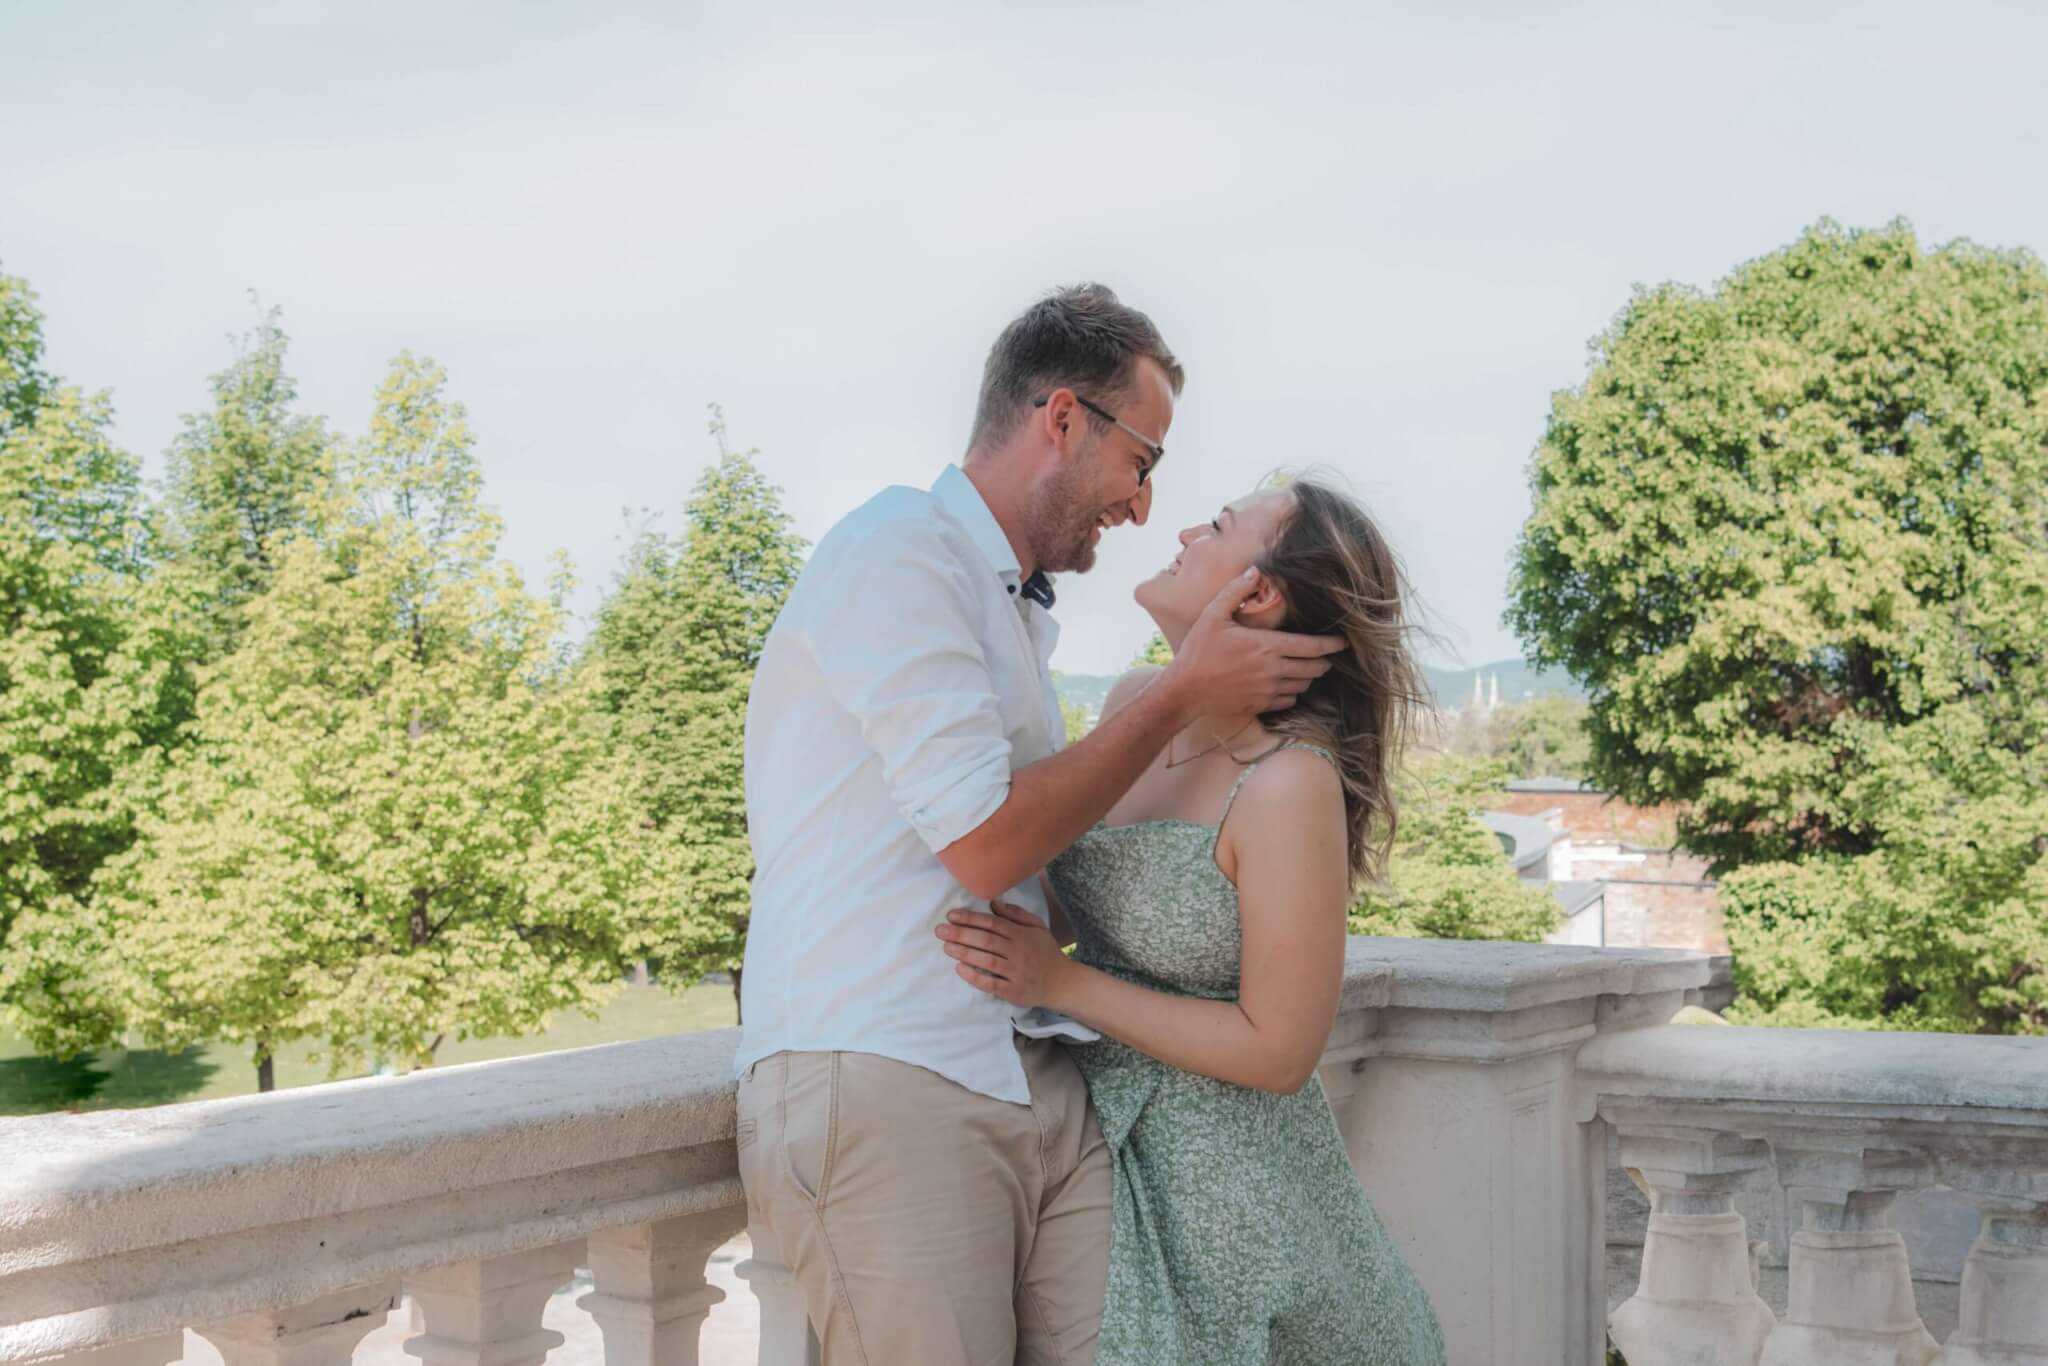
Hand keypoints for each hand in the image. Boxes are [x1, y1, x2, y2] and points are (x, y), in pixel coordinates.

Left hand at [935, 900, 1072, 1008]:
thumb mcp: (1037, 927)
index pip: (992, 923)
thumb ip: (1016, 914)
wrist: (1063, 982)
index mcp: (1021, 934)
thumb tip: (993, 902)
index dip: (971, 919)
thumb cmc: (1046, 952)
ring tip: (946, 947)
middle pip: (986, 940)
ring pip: (986, 961)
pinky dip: (975, 976)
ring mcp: (1015, 972)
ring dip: (964, 953)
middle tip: (940, 931)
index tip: (951, 916)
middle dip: (961, 934)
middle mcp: (1017, 951)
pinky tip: (960, 969)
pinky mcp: (1013, 991)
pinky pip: (991, 984)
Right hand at [1166, 569, 1345, 716]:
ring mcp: (1268, 690)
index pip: (1312, 646)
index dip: (1332, 645)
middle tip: (1328, 656)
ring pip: (1302, 686)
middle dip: (1324, 661)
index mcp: (1267, 646)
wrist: (1184, 690)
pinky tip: (1286, 686)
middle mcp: (1273, 670)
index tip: (1344, 642)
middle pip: (1313, 668)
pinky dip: (1293, 693)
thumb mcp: (1212, 615)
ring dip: (1308, 677)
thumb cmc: (1198, 650)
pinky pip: (1288, 701)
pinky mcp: (1260, 705)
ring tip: (1307, 669)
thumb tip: (1254, 570)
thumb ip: (1235, 591)